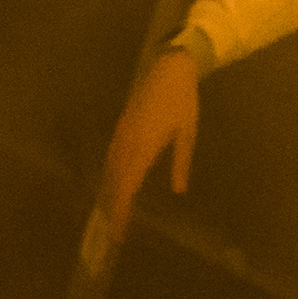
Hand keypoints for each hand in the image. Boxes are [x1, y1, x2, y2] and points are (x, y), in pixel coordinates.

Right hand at [94, 48, 200, 255]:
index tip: (118, 232)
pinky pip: (111, 157)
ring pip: (110, 170)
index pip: (127, 187)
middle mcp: (127, 143)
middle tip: (113, 232)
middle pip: (115, 182)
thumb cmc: (183, 99)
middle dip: (113, 207)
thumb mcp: (187, 132)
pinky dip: (110, 175)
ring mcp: (121, 134)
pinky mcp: (121, 127)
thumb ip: (181, 162)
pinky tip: (114, 184)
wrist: (168, 66)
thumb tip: (178, 190)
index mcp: (144, 147)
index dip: (120, 211)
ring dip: (110, 192)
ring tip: (112, 214)